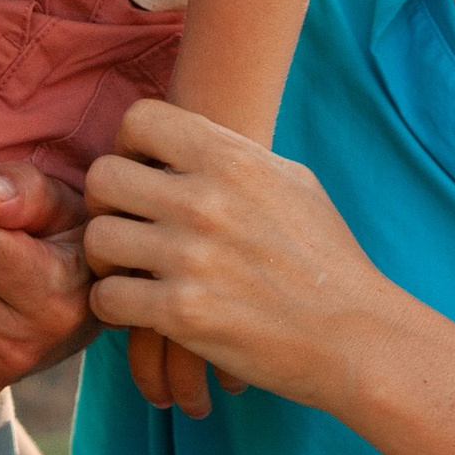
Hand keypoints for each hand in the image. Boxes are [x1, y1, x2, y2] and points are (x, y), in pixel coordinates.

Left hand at [84, 96, 388, 412]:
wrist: (357, 336)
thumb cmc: (328, 259)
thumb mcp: (292, 182)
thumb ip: (236, 156)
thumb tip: (191, 141)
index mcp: (233, 159)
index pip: (140, 118)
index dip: (129, 146)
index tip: (143, 174)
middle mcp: (206, 200)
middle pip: (103, 177)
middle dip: (106, 204)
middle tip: (126, 227)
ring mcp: (191, 257)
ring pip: (97, 239)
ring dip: (106, 260)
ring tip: (130, 273)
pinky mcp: (181, 312)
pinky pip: (107, 297)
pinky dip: (114, 306)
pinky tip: (139, 310)